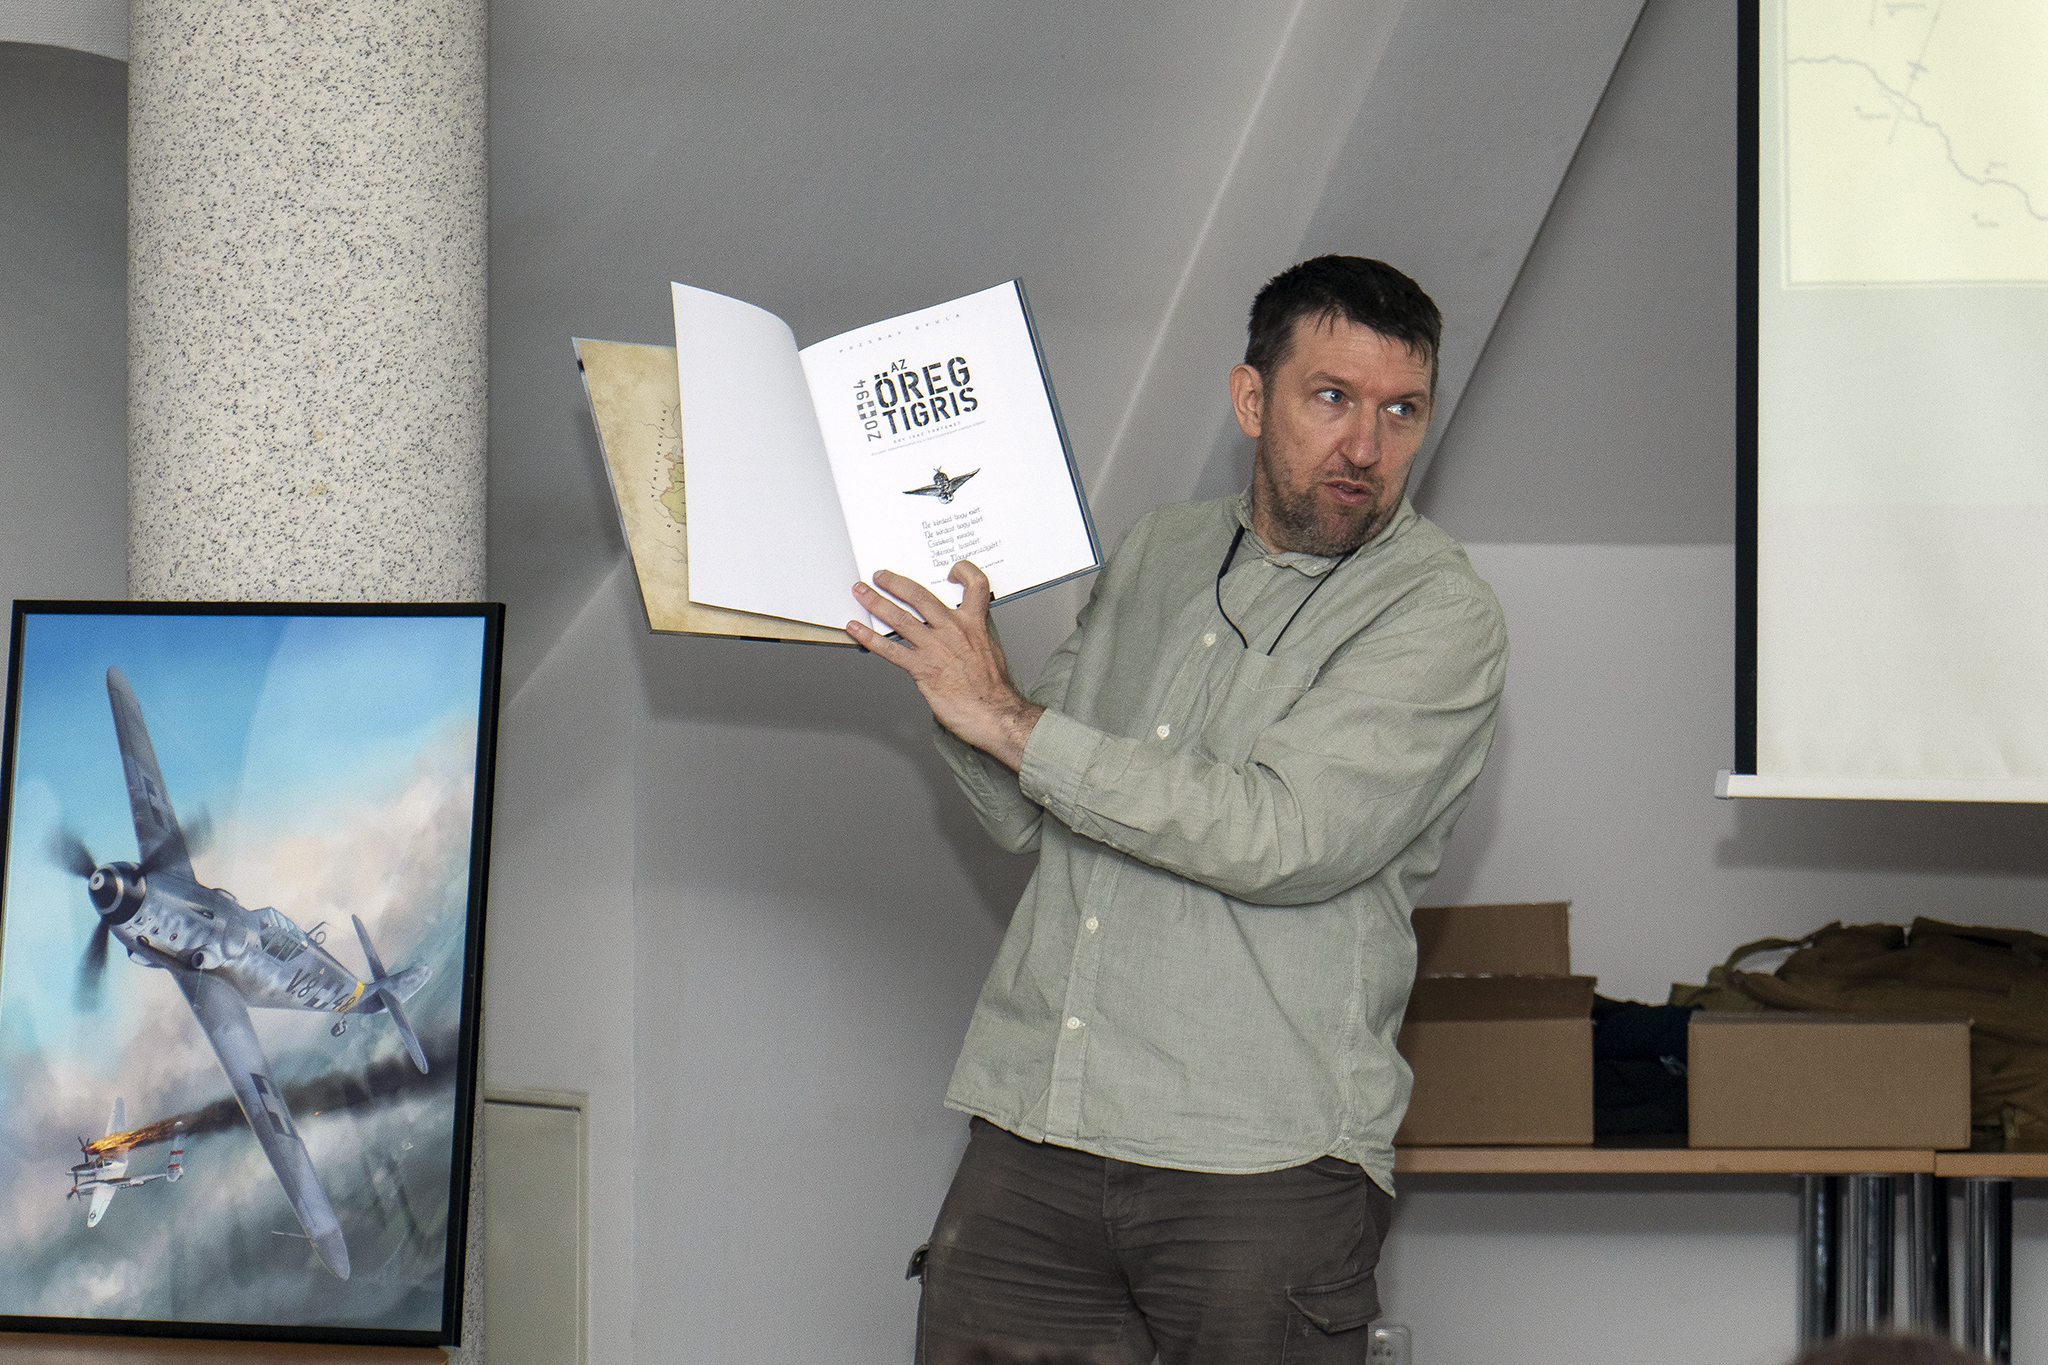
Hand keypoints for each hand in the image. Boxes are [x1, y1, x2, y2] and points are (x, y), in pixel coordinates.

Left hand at [849, 561, 1043, 769]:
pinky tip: (856, 629)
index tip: (952, 571)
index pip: (974, 585)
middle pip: (919, 596)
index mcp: (974, 624)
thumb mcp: (989, 650)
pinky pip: (890, 649)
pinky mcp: (922, 668)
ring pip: (899, 617)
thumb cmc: (992, 689)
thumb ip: (973, 634)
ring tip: (861, 592)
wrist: (993, 712)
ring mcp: (935, 647)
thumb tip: (961, 629)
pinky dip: (869, 637)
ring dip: (876, 602)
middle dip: (895, 582)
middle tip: (881, 576)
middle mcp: (952, 630)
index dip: (964, 571)